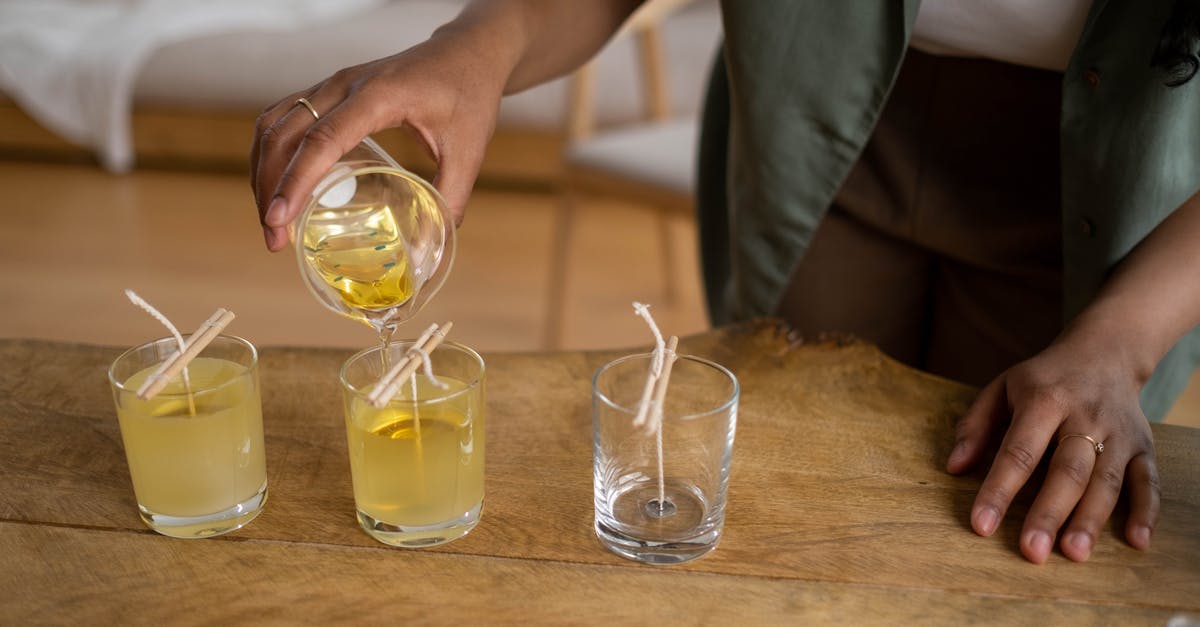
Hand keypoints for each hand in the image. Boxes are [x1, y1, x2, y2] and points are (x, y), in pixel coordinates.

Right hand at [250, 30, 505, 250]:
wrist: (466, 54)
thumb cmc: (468, 95)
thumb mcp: (469, 150)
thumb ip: (451, 198)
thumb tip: (434, 247)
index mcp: (378, 96)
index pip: (322, 140)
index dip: (295, 182)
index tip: (278, 220)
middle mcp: (344, 84)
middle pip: (285, 135)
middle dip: (270, 189)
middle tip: (274, 238)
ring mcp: (332, 84)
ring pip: (274, 125)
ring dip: (263, 172)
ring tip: (271, 220)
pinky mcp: (329, 91)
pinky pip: (283, 118)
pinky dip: (271, 153)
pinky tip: (277, 186)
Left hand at [945, 333, 1159, 563]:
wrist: (1106, 350)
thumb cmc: (1044, 379)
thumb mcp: (1002, 387)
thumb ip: (975, 425)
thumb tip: (953, 467)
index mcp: (1044, 399)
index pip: (1018, 451)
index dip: (999, 489)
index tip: (981, 525)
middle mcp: (1085, 415)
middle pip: (1067, 470)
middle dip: (1048, 513)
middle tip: (1031, 551)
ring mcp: (1119, 432)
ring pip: (1106, 480)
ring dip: (1090, 519)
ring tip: (1073, 554)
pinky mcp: (1144, 445)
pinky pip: (1148, 480)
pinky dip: (1146, 512)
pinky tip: (1136, 541)